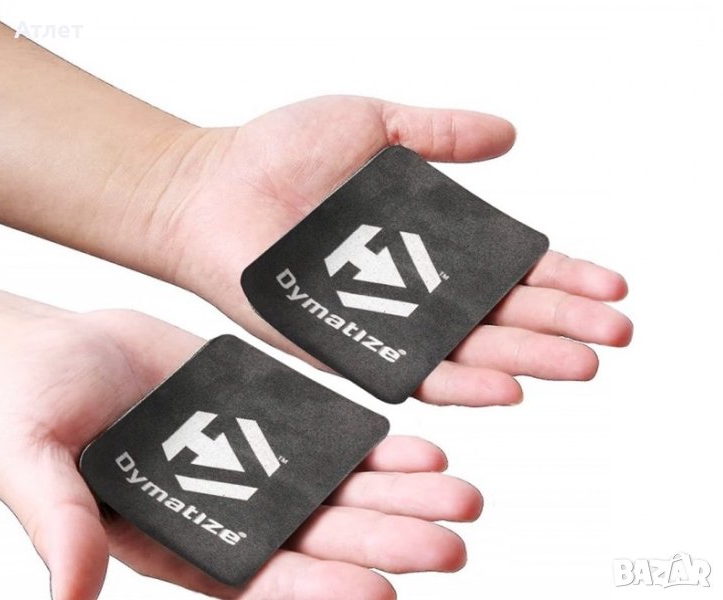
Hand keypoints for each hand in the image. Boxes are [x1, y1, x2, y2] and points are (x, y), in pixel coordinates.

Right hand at [0, 291, 479, 599]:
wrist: (54, 349)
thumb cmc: (26, 406)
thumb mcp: (32, 462)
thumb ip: (58, 522)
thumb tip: (71, 598)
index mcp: (173, 538)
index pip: (255, 579)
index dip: (316, 590)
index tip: (380, 593)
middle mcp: (225, 508)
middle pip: (319, 537)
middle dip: (385, 542)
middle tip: (453, 545)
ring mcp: (251, 461)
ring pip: (338, 489)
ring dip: (400, 495)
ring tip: (464, 497)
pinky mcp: (266, 415)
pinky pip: (329, 435)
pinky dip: (377, 446)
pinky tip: (425, 448)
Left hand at [153, 96, 632, 405]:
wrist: (207, 187)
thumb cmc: (278, 151)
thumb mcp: (372, 124)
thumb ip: (439, 134)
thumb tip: (510, 135)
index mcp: (423, 240)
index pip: (506, 265)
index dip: (559, 277)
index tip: (611, 286)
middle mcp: (408, 288)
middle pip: (498, 314)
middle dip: (559, 325)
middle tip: (614, 337)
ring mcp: (377, 321)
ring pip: (465, 350)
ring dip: (526, 358)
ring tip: (581, 364)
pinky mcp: (341, 347)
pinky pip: (406, 370)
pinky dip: (455, 381)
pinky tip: (505, 386)